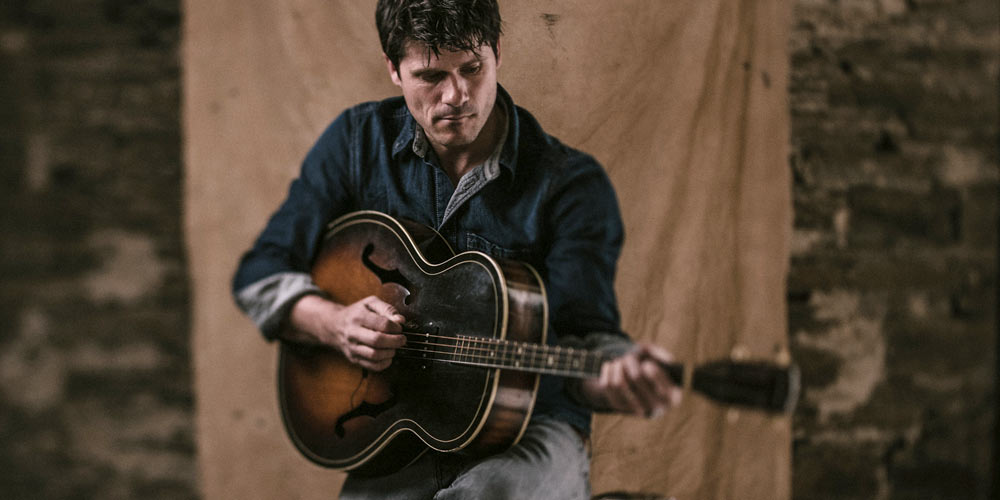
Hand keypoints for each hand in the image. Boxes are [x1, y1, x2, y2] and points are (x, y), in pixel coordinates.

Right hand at [288, 295, 406, 370]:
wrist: (334, 326)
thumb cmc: (356, 313)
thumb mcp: (370, 303)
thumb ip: (387, 309)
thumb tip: (400, 320)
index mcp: (358, 317)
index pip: (382, 324)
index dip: (396, 327)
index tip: (400, 328)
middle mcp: (353, 333)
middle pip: (377, 341)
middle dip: (395, 341)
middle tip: (402, 339)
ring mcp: (352, 347)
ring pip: (374, 355)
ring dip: (390, 353)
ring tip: (394, 347)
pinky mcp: (354, 358)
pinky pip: (372, 366)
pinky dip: (384, 363)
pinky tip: (388, 356)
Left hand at [578, 344, 681, 416]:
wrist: (641, 385)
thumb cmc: (655, 369)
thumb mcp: (663, 360)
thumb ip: (660, 354)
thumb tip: (652, 354)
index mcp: (672, 397)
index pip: (663, 390)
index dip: (654, 375)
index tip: (647, 365)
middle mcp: (655, 407)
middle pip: (637, 379)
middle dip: (631, 362)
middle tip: (629, 356)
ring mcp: (636, 409)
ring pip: (619, 383)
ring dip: (618, 366)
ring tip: (620, 360)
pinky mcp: (619, 406)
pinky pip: (607, 386)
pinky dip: (608, 371)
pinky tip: (611, 365)